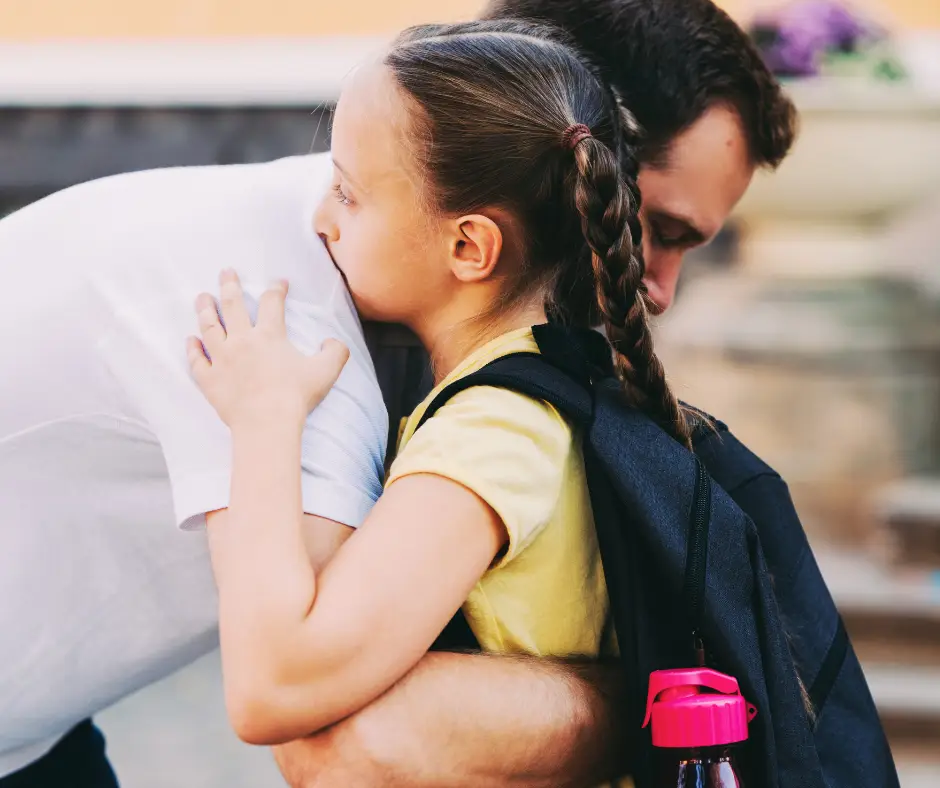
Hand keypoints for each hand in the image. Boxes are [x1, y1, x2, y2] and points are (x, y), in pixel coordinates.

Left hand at [188, 269, 348, 430]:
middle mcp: (241, 340)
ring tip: (201, 297)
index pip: (272, 302)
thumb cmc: (296, 396)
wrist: (267, 422)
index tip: (279, 282)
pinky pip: (197, 360)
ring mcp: (222, 359)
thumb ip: (335, 351)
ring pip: (208, 327)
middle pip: (232, 305)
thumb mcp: (327, 371)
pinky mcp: (209, 379)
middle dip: (229, 285)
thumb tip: (332, 341)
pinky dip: (192, 349)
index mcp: (270, 335)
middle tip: (225, 272)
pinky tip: (190, 340)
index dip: (277, 289)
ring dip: (204, 309)